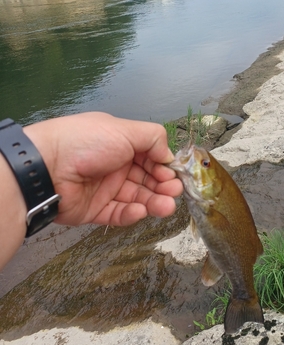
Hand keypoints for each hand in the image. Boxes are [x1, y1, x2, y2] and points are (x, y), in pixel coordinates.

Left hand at [24, 112, 182, 226]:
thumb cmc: (87, 142)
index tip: (175, 173)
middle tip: (174, 192)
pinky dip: (131, 213)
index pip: (150, 156)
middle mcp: (114, 165)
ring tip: (166, 207)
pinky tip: (141, 210)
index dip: (164, 165)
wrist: (47, 167)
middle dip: (163, 185)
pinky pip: (118, 214)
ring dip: (154, 201)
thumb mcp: (124, 130)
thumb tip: (168, 155)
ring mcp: (105, 188)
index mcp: (120, 143)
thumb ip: (153, 138)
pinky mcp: (96, 210)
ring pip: (136, 197)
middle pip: (146, 178)